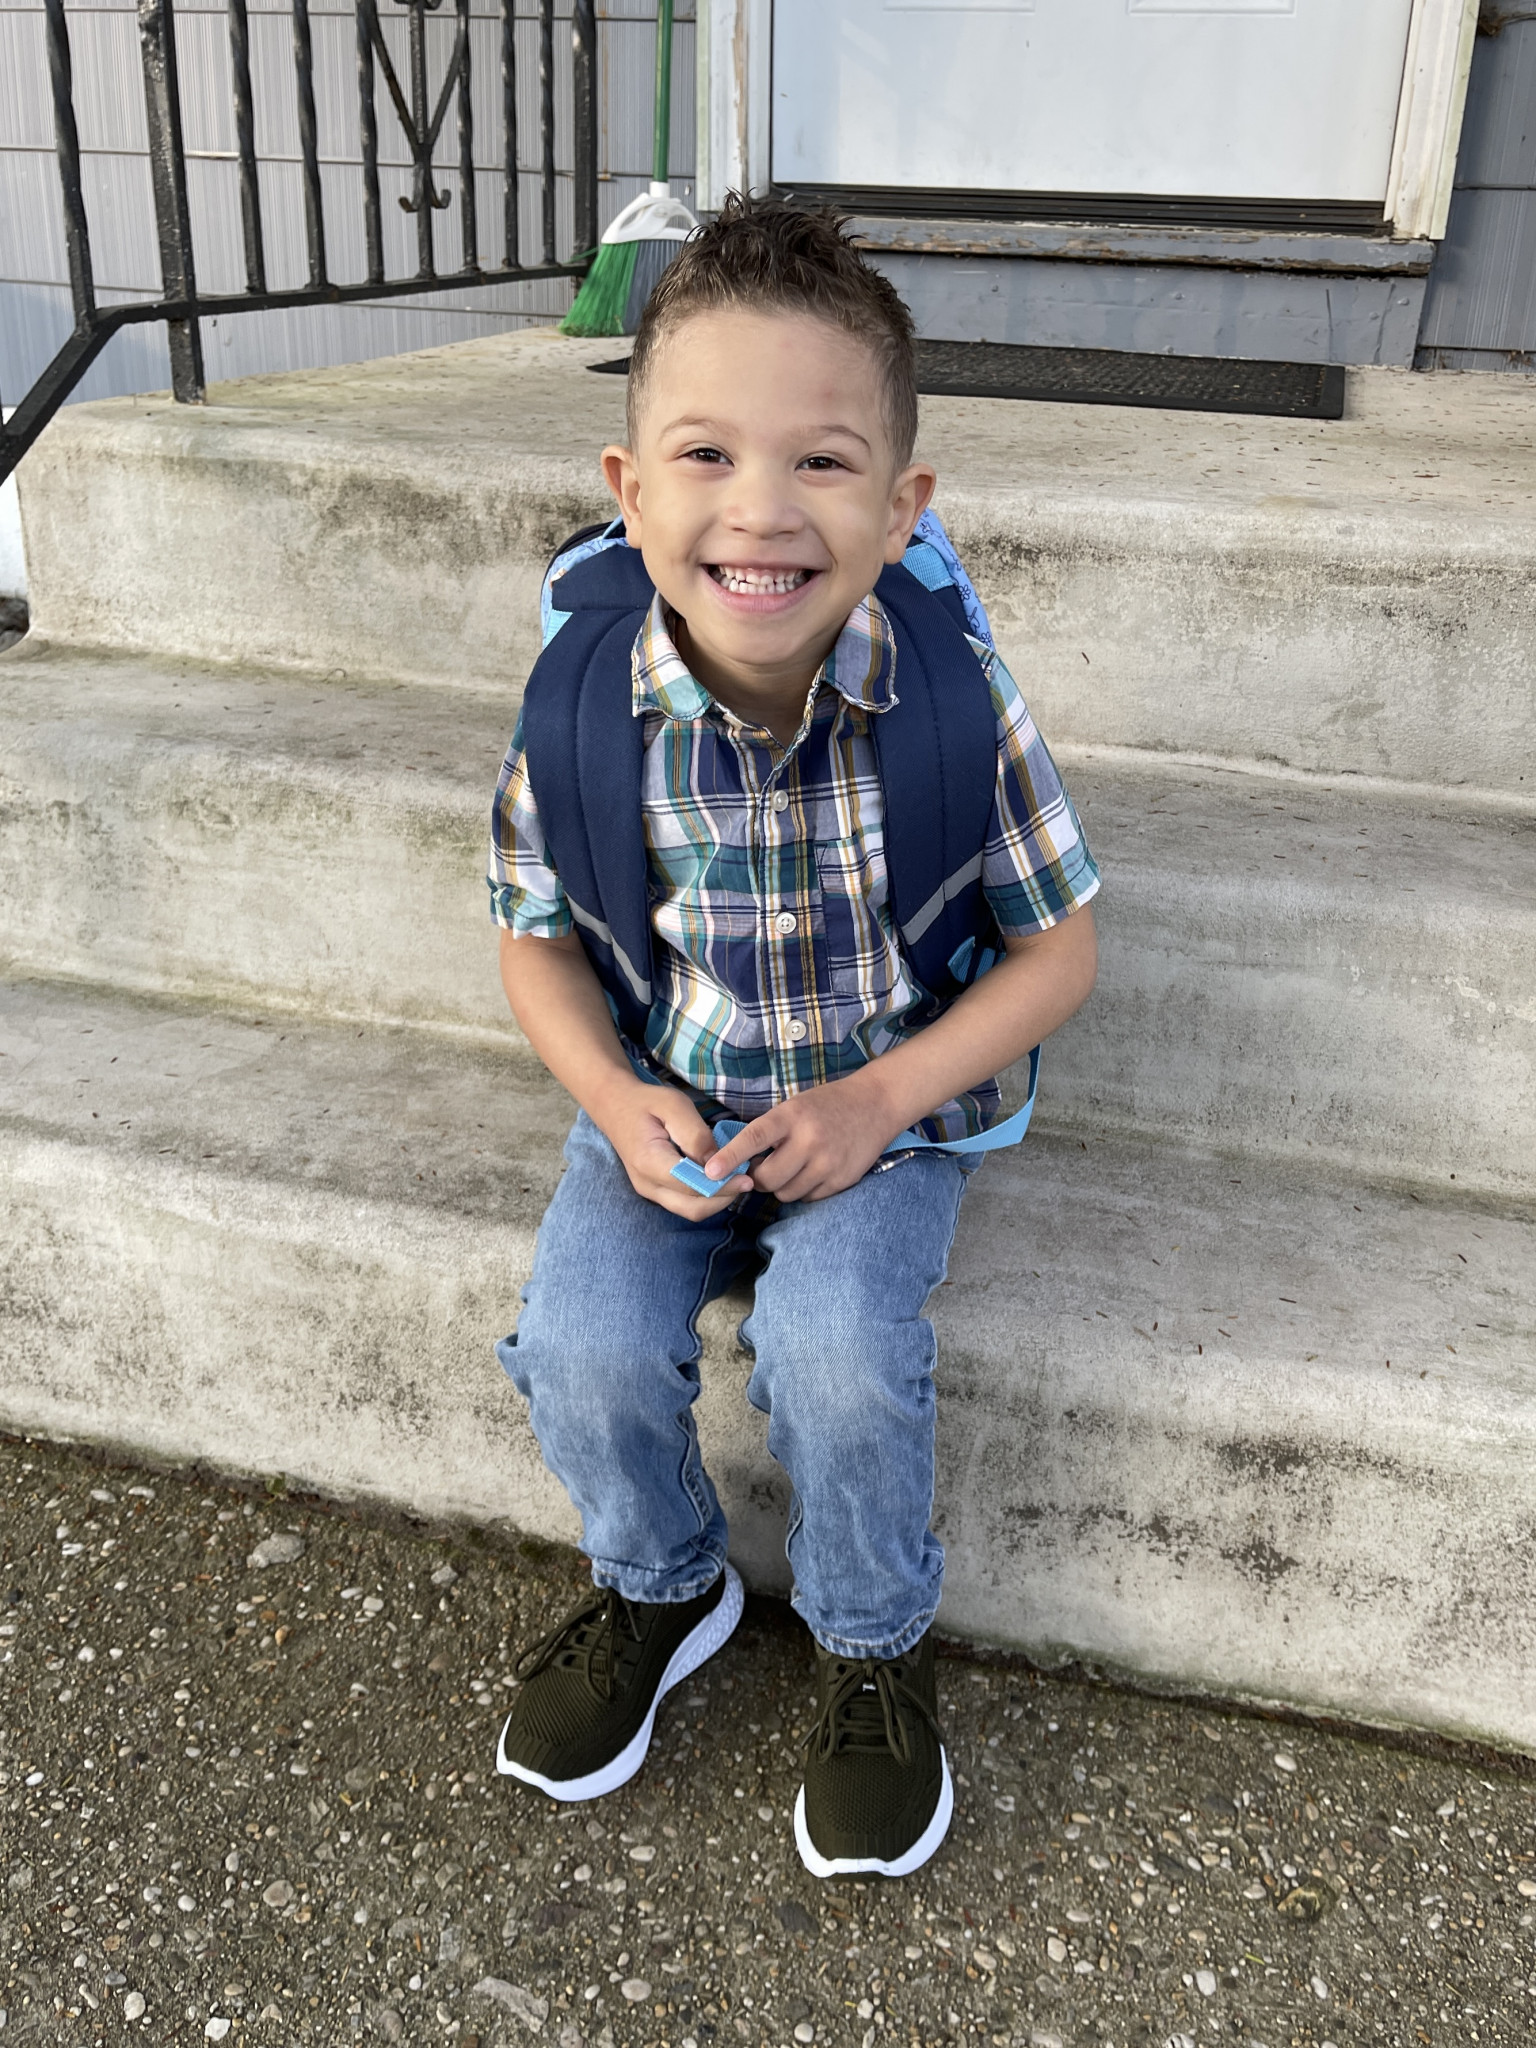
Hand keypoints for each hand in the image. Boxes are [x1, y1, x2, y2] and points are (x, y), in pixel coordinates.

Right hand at [596, 1078, 753, 1217]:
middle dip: (724, 1198)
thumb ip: (696, 1136)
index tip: (746, 1177)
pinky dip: (706, 1197)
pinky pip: (684, 1203)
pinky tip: (719, 1178)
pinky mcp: (655, 1191)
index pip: (692, 1186)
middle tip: (746, 1180)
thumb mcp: (674, 1106)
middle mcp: (647, 1184)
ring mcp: (649, 1191)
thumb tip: (718, 1164)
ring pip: (690, 1210)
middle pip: (693, 1208)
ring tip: (736, 1179)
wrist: (615, 1106)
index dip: (722, 1185)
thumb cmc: (647, 1102)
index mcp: (649, 1162)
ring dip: (717, 1200)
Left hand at [704, 1072, 897, 1203]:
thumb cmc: (826, 1105)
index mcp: (792, 1116)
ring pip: (786, 1193)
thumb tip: (736, 1163)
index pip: (754, 1138)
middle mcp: (810, 1140)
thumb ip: (769, 1131)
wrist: (876, 1104)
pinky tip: (814, 1171)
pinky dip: (805, 1190)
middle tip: (764, 1166)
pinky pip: (809, 1199)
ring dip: (783, 1185)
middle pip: (767, 1178)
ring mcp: (828, 1162)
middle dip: (759, 1178)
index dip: (730, 1157)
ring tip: (795, 1165)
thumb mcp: (794, 1106)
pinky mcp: (843, 1180)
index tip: (710, 1173)